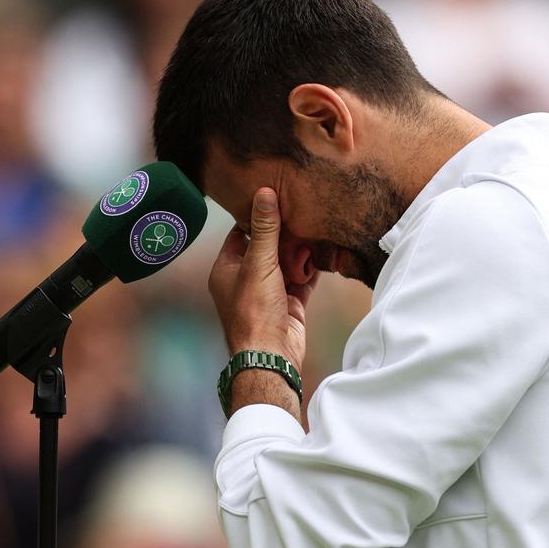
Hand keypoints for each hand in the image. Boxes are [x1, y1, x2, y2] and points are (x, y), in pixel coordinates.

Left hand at [209, 188, 317, 372]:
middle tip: (300, 213)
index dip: (256, 218)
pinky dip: (311, 270)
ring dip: (299, 252)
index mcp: (227, 270)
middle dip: (284, 235)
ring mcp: (269, 293)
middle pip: (266, 248)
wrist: (271, 355)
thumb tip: (265, 192)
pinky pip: (301, 280)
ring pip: (286, 264)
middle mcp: (246, 280)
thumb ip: (265, 229)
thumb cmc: (254, 311)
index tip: (274, 200)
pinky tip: (321, 256)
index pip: (240, 234)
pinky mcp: (289, 304)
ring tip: (314, 231)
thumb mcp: (258, 263)